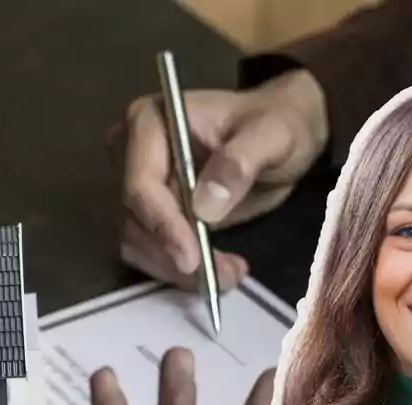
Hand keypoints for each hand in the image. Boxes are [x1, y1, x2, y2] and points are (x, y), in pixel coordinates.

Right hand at [109, 69, 328, 291]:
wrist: (280, 134)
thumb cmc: (275, 125)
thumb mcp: (271, 135)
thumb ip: (240, 162)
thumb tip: (205, 205)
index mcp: (150, 122)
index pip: (141, 183)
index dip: (162, 224)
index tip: (191, 258)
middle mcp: (130, 152)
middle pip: (134, 219)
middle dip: (173, 254)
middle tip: (223, 275)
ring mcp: (137, 184)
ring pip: (138, 242)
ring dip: (177, 269)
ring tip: (229, 273)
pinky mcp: (149, 213)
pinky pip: (150, 251)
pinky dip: (178, 269)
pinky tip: (219, 268)